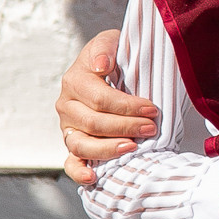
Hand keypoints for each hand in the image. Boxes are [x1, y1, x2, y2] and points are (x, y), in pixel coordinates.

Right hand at [60, 29, 158, 185]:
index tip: (152, 109)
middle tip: (151, 128)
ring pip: (80, 145)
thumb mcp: (111, 41)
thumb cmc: (115, 56)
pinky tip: (94, 178)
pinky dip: (79, 172)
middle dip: (125, 127)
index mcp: (75, 80)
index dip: (127, 106)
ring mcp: (68, 128)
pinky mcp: (73, 145)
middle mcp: (66, 105)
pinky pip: (70, 163)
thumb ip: (105, 47)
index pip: (100, 99)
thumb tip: (101, 66)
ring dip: (108, 149)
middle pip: (93, 123)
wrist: (109, 67)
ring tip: (132, 148)